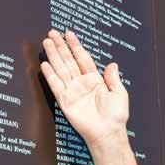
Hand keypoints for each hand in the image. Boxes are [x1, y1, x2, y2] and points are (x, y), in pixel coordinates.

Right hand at [40, 30, 128, 150]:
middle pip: (69, 61)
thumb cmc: (115, 116)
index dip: (76, 46)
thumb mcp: (119, 93)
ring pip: (61, 69)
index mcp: (95, 80)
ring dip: (53, 56)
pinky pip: (56, 85)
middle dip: (61, 47)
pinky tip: (45, 64)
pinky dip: (50, 75)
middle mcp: (82, 84)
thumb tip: (112, 64)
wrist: (107, 132)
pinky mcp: (65, 101)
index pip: (83, 59)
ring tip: (46, 42)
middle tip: (52, 32)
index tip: (69, 34)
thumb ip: (113, 78)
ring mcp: (72, 91)